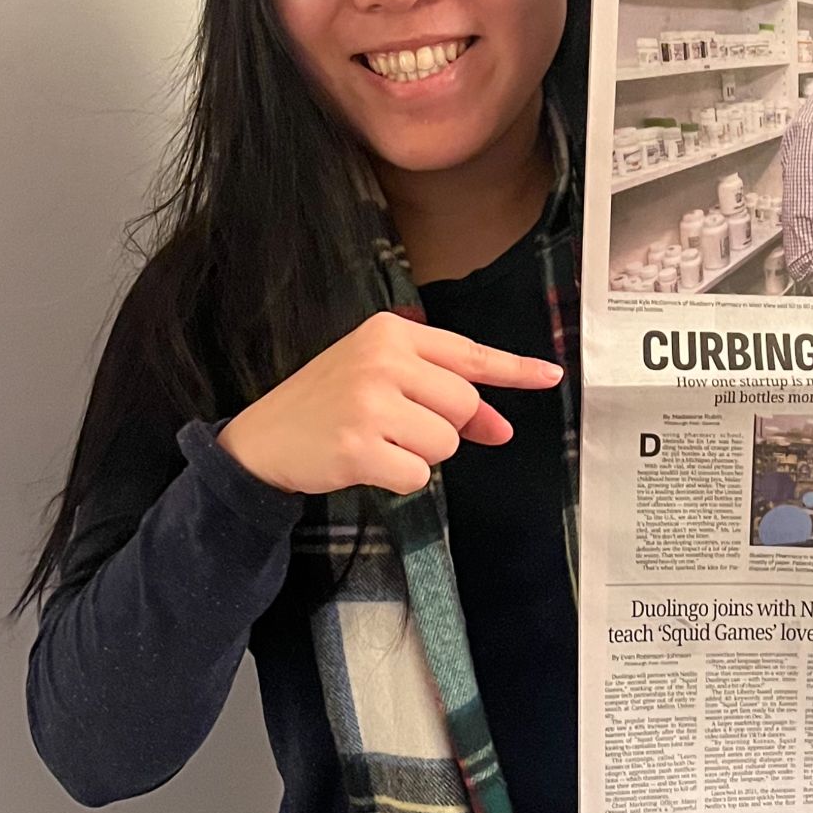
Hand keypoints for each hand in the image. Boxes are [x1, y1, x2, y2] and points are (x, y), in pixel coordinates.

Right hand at [216, 312, 562, 496]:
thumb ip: (443, 398)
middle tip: (397, 426)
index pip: (468, 354)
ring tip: (377, 442)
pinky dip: (399, 480)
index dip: (513, 369)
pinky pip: (418, 475)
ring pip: (445, 444)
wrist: (262, 439)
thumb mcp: (384, 383)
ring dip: (420, 455)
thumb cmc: (329, 406)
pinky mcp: (358, 445)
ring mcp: (369, 402)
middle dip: (443, 427)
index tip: (550, 375)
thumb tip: (501, 428)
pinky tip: (366, 463)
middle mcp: (382, 359)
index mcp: (390, 333)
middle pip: (463, 404)